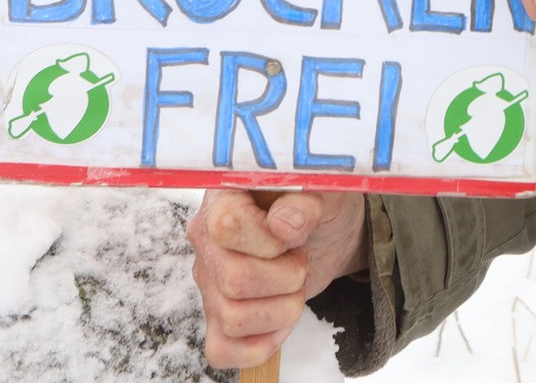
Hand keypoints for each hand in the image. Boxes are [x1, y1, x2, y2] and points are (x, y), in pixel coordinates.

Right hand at [188, 189, 367, 368]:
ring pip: (232, 319)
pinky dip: (259, 344)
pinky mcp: (218, 314)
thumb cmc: (321, 200)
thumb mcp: (324, 187)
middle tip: (301, 259)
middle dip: (285, 277)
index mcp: (226, 196)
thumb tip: (284, 223)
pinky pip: (221, 349)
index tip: (294, 233)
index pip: (227, 227)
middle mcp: (207, 239)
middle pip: (233, 280)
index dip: (268, 240)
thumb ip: (305, 198)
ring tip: (295, 284)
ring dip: (282, 309)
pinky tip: (281, 321)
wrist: (328, 228)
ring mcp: (209, 280)